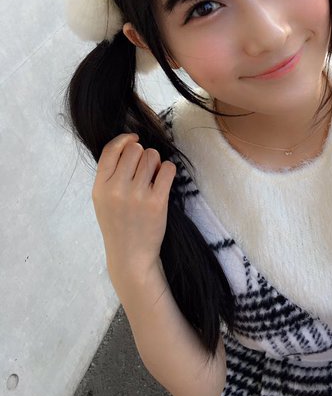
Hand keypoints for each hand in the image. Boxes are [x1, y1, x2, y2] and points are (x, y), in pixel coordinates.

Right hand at [92, 133, 175, 283]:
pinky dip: (168, 170)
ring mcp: (137, 195)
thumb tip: (128, 143)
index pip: (111, 150)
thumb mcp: (102, 199)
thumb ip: (109, 174)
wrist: (131, 256)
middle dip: (142, 154)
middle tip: (144, 170)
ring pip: (152, 156)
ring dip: (155, 163)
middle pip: (135, 149)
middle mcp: (116, 189)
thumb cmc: (118, 224)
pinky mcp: (156, 202)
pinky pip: (168, 168)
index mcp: (100, 187)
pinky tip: (163, 180)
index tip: (134, 139)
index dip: (124, 139)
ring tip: (152, 178)